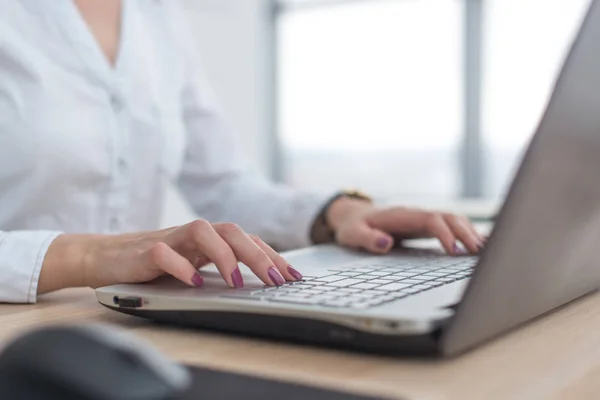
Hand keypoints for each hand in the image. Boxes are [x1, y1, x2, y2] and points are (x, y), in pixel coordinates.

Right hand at [38, 220, 302, 293]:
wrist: (104, 257)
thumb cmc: (153, 265)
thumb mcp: (193, 266)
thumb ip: (219, 268)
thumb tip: (260, 282)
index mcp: (208, 239)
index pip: (246, 239)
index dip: (271, 255)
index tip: (293, 276)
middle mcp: (193, 235)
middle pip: (231, 231)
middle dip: (258, 255)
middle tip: (276, 281)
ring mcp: (169, 239)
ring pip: (202, 231)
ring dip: (224, 256)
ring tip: (237, 283)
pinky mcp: (144, 251)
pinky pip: (164, 252)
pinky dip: (182, 267)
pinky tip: (194, 283)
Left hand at [326, 198, 484, 254]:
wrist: (354, 216)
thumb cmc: (353, 227)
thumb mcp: (352, 234)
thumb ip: (366, 238)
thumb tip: (385, 243)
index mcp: (401, 215)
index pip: (431, 220)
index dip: (445, 234)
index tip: (454, 252)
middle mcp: (416, 214)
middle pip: (449, 217)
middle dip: (466, 233)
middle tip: (480, 253)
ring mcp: (423, 219)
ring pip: (454, 220)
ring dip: (470, 233)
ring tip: (485, 252)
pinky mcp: (426, 227)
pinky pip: (451, 227)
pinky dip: (467, 234)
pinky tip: (480, 246)